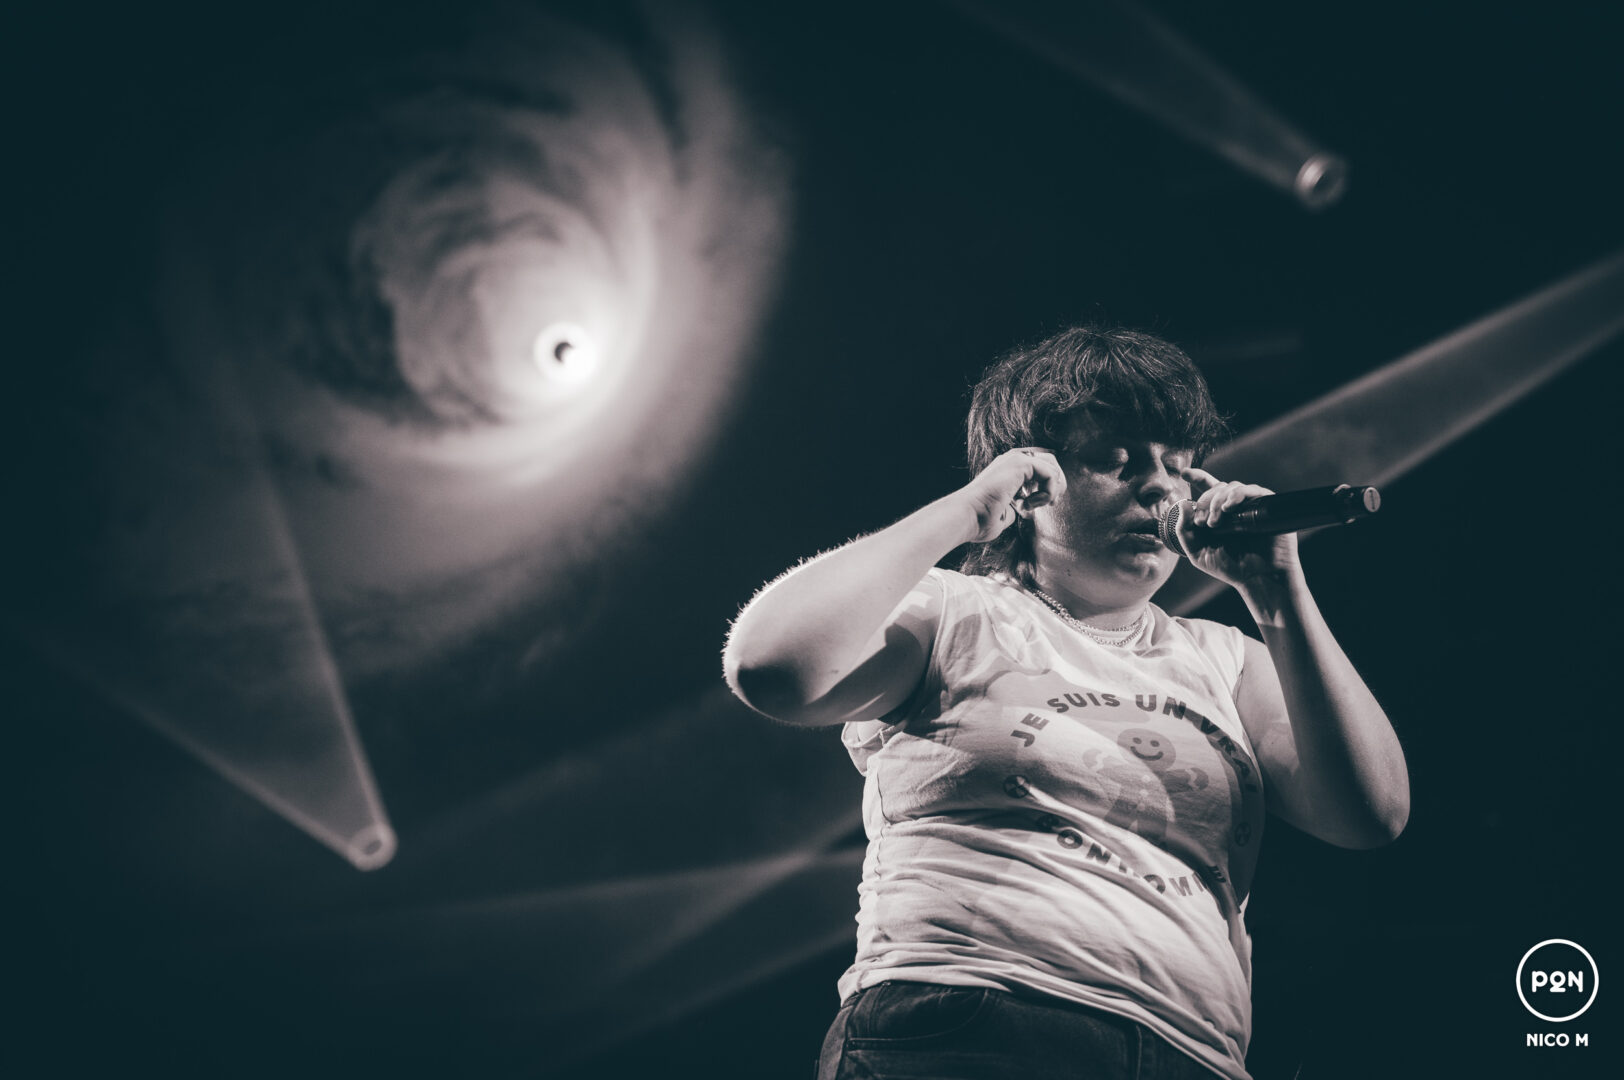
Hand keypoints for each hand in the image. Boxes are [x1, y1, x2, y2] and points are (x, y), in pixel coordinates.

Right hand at [958, 447, 1065, 543]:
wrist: (967, 516)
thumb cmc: (979, 519)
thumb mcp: (1003, 513)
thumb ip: (1014, 507)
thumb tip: (1021, 510)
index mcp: (1007, 469)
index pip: (1040, 466)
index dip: (1047, 485)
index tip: (1039, 505)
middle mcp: (1011, 460)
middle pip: (1050, 461)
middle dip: (1056, 484)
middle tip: (1050, 503)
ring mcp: (1015, 459)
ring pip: (1052, 465)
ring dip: (1053, 489)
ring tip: (1040, 504)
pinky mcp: (1019, 463)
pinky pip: (1050, 473)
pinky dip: (1048, 492)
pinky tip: (1031, 503)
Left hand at [1176, 466, 1302, 591]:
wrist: (1259, 579)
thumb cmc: (1230, 568)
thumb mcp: (1198, 552)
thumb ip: (1185, 530)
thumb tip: (1183, 503)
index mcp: (1218, 513)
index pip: (1207, 488)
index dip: (1197, 476)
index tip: (1184, 473)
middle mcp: (1234, 507)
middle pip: (1217, 487)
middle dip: (1205, 501)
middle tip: (1203, 522)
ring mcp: (1250, 504)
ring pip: (1232, 486)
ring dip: (1218, 500)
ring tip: (1214, 522)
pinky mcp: (1266, 505)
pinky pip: (1252, 490)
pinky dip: (1237, 495)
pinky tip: (1229, 508)